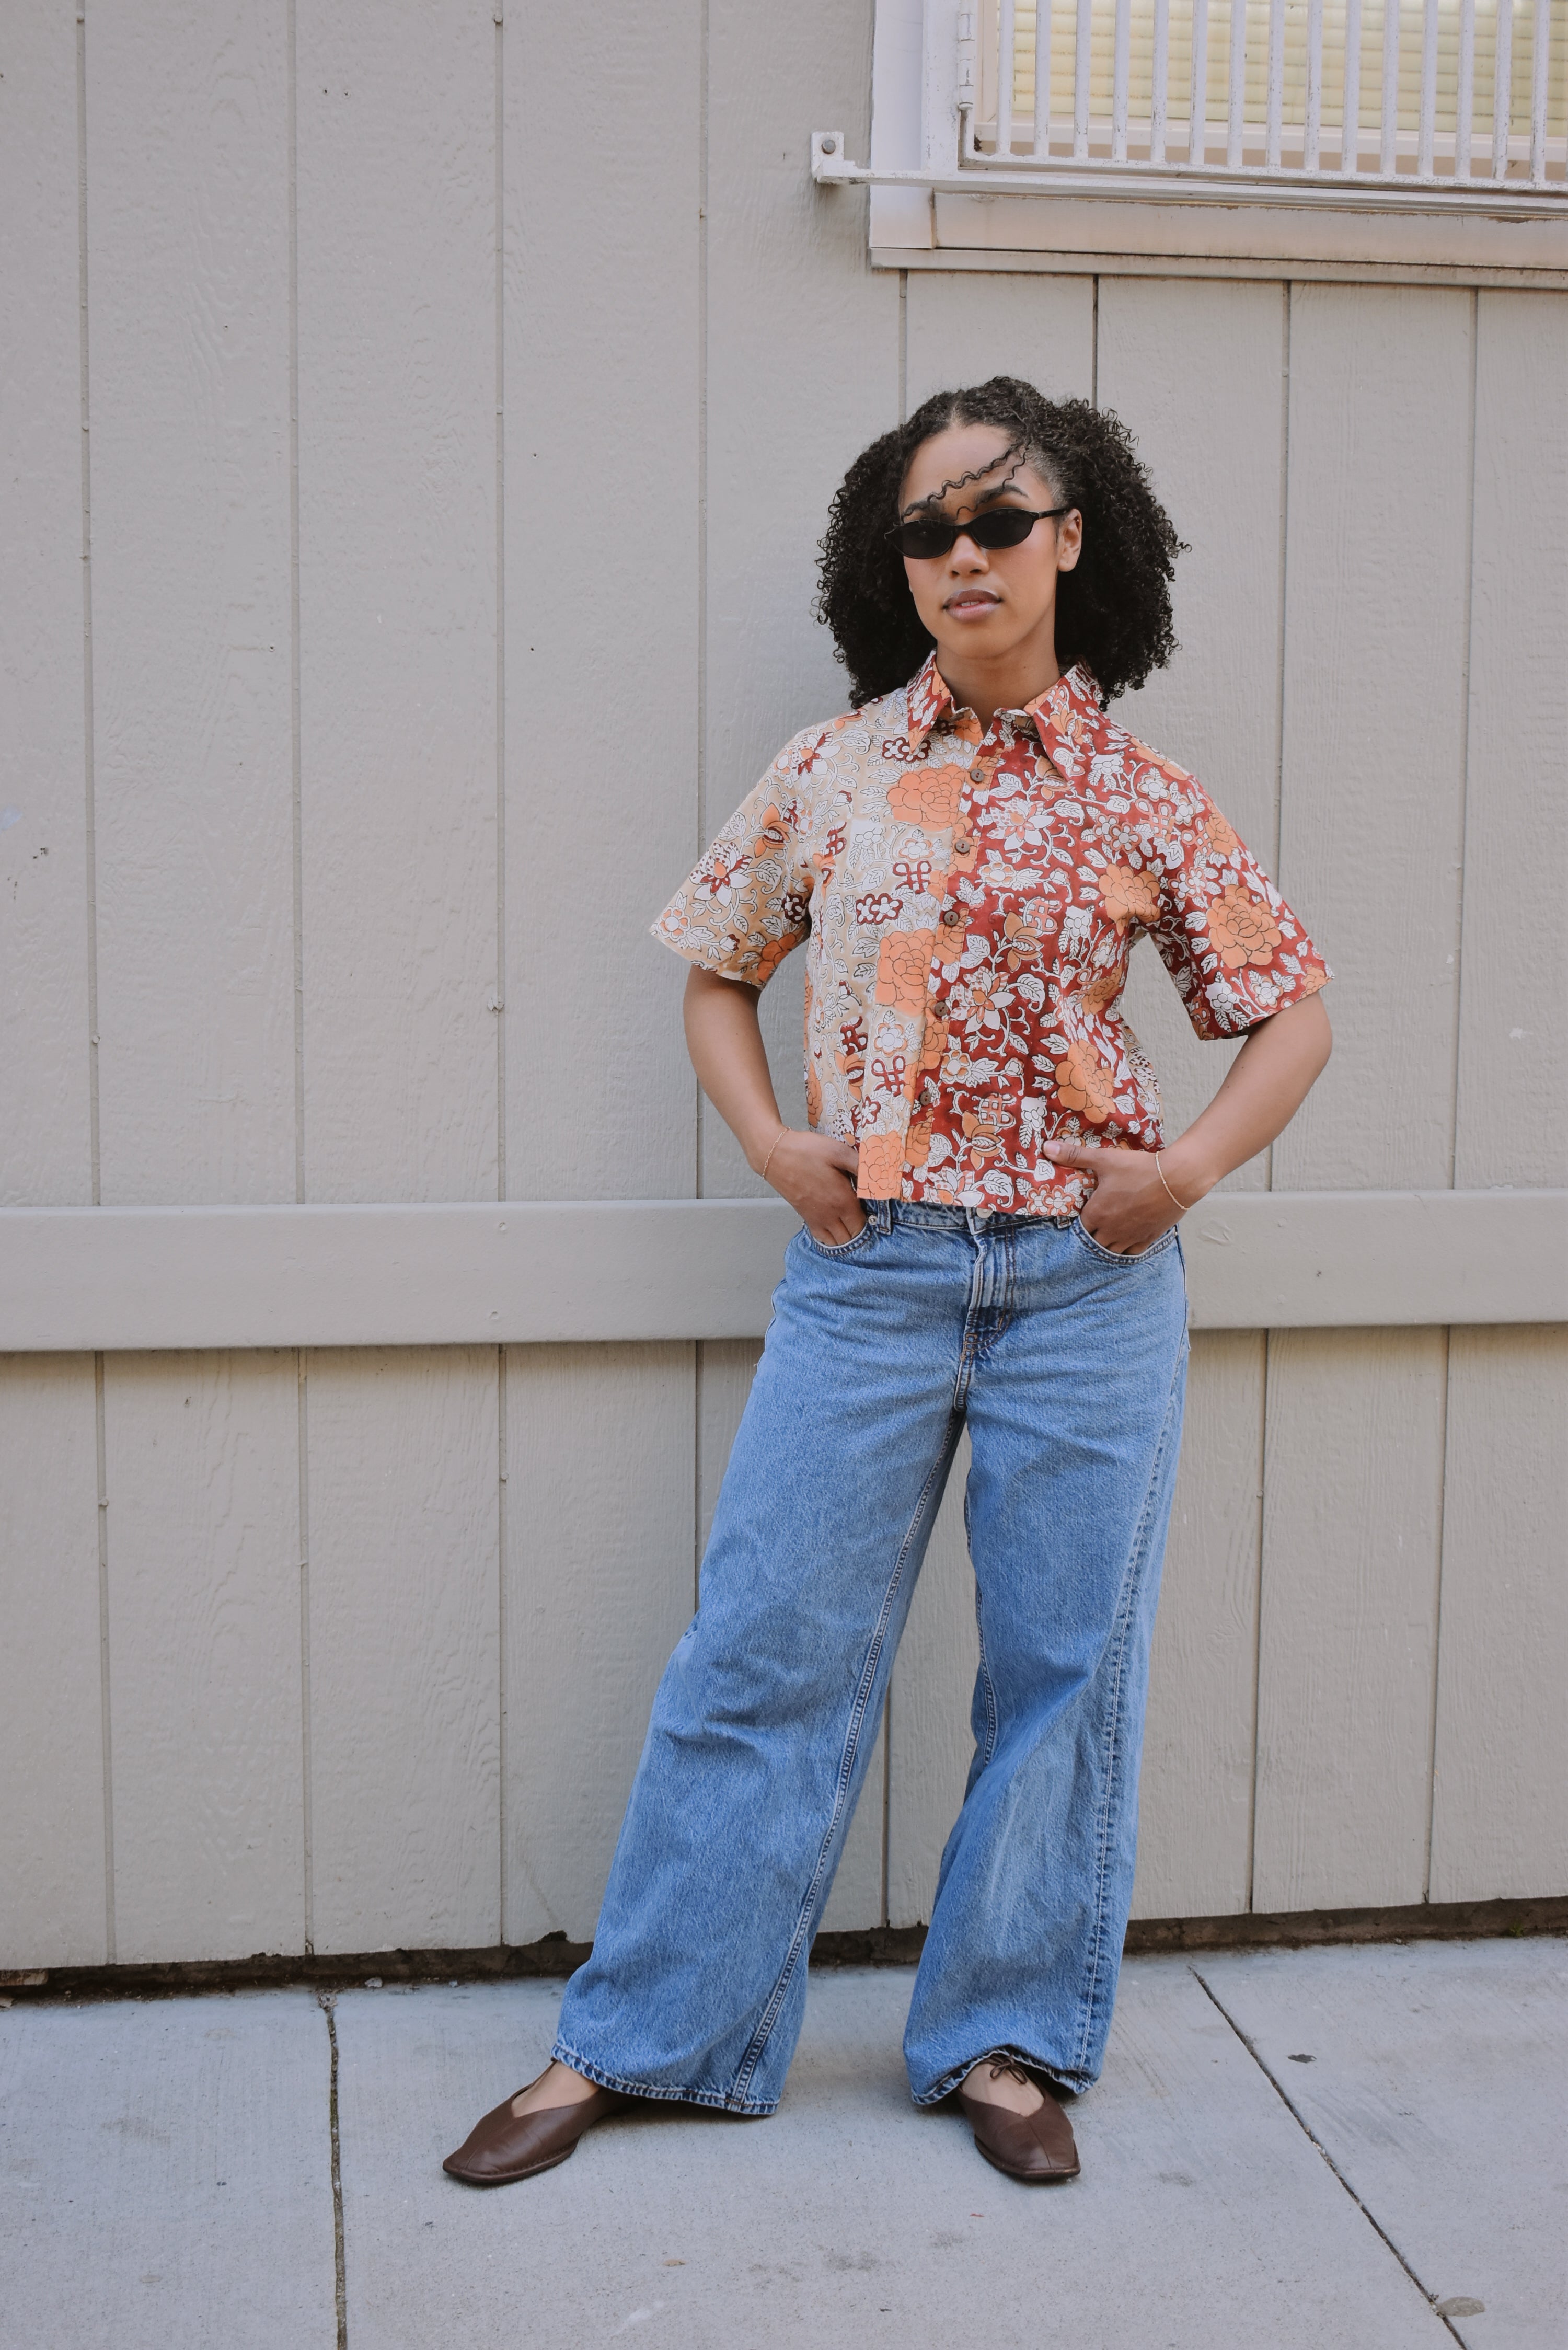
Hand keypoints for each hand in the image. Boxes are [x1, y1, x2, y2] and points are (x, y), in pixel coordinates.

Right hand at [757, 1129, 864, 1246]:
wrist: (775, 1154)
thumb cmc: (806, 1151)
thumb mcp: (838, 1151)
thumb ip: (860, 1165)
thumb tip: (879, 1176)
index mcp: (842, 1201)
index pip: (863, 1224)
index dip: (872, 1221)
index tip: (875, 1210)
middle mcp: (830, 1215)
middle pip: (851, 1237)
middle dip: (861, 1231)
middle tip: (866, 1216)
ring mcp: (817, 1218)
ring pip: (837, 1241)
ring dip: (847, 1237)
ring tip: (852, 1224)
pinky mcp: (805, 1216)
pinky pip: (822, 1238)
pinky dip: (831, 1239)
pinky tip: (836, 1228)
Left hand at [1041, 1140, 1206, 1255]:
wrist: (1177, 1178)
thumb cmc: (1138, 1168)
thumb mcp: (1104, 1159)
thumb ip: (1074, 1155)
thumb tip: (1046, 1148)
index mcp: (1097, 1214)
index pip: (1080, 1227)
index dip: (1081, 1221)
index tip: (1085, 1213)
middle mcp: (1111, 1231)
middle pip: (1094, 1242)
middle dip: (1093, 1234)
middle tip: (1097, 1221)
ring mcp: (1130, 1237)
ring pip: (1112, 1250)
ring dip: (1108, 1243)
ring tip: (1110, 1231)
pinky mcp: (1148, 1238)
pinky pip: (1132, 1252)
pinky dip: (1127, 1248)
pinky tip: (1128, 1238)